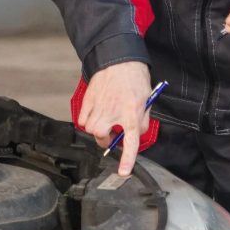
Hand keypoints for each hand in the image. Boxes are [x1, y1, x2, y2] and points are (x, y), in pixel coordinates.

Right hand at [77, 61, 151, 175]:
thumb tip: (136, 133)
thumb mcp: (147, 100)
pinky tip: (95, 113)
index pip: (130, 141)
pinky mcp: (88, 99)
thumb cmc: (134, 78)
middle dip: (105, 139)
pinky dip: (87, 120)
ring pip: (89, 128)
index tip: (123, 172)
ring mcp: (98, 105)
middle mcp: (113, 111)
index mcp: (131, 112)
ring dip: (95, 129)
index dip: (127, 159)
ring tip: (103, 122)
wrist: (119, 58)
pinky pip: (82, 118)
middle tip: (111, 134)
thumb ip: (142, 120)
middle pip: (101, 136)